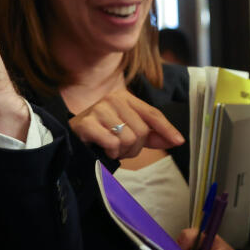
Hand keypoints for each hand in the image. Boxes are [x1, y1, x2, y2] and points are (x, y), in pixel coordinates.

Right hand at [68, 87, 182, 159]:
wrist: (70, 135)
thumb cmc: (102, 132)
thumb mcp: (128, 130)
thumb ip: (151, 134)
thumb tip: (175, 140)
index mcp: (126, 97)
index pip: (152, 113)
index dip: (167, 128)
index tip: (179, 141)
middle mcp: (113, 98)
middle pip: (141, 131)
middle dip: (135, 148)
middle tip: (123, 150)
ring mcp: (99, 109)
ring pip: (128, 139)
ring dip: (122, 152)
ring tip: (112, 149)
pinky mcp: (87, 123)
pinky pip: (112, 144)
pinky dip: (110, 152)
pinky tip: (103, 148)